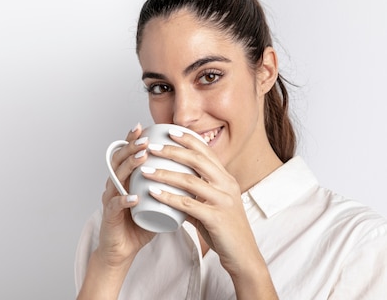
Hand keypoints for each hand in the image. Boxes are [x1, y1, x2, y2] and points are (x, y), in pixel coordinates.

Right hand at [96, 123, 155, 267]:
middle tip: (145, 139)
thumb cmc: (138, 224)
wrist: (122, 250)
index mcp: (124, 180)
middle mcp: (115, 186)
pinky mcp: (109, 217)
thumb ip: (167, 187)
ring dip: (129, 167)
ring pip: (116, 179)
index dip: (133, 140)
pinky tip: (133, 196)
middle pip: (119, 161)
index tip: (144, 127)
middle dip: (132, 147)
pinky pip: (115, 206)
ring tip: (142, 158)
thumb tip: (190, 172)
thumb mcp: (154, 201)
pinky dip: (124, 200)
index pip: (126, 155)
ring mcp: (110, 200)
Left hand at [141, 130, 265, 278]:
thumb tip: (170, 189)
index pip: (206, 152)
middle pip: (197, 160)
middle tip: (151, 147)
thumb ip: (192, 196)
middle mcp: (227, 185)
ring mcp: (223, 201)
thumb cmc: (224, 230)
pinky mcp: (216, 218)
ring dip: (164, 173)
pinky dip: (167, 197)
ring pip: (190, 180)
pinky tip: (152, 193)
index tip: (169, 130)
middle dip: (172, 150)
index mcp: (226, 179)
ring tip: (144, 170)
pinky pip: (187, 204)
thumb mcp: (209, 206)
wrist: (243, 255)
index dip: (187, 139)